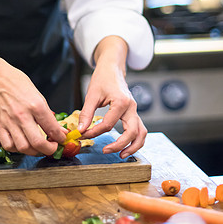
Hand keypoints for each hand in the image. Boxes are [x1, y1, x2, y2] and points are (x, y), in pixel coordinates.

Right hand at [0, 60, 67, 156]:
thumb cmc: (19, 85)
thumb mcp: (39, 96)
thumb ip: (49, 116)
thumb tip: (60, 131)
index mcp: (36, 105)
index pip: (52, 128)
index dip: (60, 138)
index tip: (61, 139)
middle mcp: (22, 115)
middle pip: (37, 142)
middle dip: (49, 150)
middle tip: (52, 147)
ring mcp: (9, 122)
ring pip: (23, 147)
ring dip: (34, 151)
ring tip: (38, 147)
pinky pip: (8, 146)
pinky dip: (17, 149)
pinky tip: (22, 144)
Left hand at [77, 36, 146, 158]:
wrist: (112, 68)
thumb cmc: (102, 79)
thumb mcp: (92, 94)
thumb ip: (86, 113)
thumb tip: (81, 130)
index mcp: (121, 102)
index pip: (108, 124)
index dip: (95, 132)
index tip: (83, 134)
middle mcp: (132, 108)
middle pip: (132, 132)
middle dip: (119, 145)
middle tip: (106, 150)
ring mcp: (135, 111)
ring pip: (141, 133)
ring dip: (133, 146)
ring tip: (121, 155)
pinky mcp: (134, 113)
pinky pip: (140, 130)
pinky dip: (135, 140)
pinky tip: (126, 147)